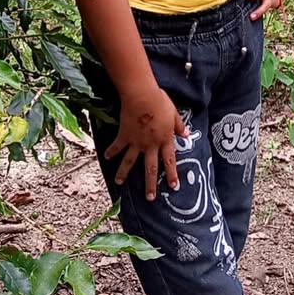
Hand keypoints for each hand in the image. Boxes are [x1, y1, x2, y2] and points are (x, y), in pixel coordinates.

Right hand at [105, 85, 187, 200]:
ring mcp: (136, 142)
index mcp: (164, 139)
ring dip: (124, 173)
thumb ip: (179, 126)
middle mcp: (150, 145)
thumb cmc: (160, 101)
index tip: (174, 187)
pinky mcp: (124, 135)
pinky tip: (106, 157)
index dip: (172, 174)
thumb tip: (187, 134)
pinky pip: (117, 146)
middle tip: (150, 198)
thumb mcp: (174, 112)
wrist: (142, 96)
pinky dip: (111, 151)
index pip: (170, 161)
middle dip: (151, 184)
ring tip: (119, 183)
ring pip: (129, 162)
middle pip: (150, 168)